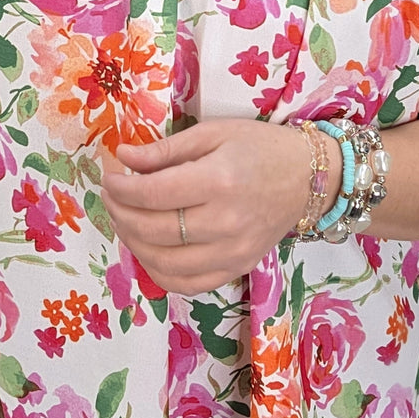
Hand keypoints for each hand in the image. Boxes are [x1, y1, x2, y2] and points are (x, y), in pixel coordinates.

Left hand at [101, 119, 329, 296]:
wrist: (308, 177)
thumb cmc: (260, 147)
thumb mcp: (213, 133)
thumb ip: (165, 150)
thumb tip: (123, 158)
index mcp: (219, 180)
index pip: (152, 194)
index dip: (121, 188)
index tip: (109, 177)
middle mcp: (226, 222)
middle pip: (153, 230)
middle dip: (120, 214)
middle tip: (111, 197)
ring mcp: (233, 252)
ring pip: (164, 263)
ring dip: (133, 243)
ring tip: (125, 221)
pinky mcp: (238, 268)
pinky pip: (187, 284)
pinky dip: (159, 271)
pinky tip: (149, 249)